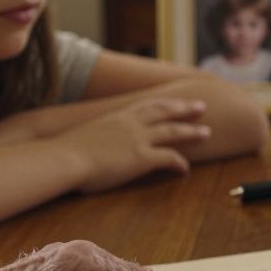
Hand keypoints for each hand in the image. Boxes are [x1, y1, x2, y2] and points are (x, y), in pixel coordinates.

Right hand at [55, 98, 210, 192]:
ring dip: (191, 132)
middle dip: (185, 109)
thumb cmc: (64, 152)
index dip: (165, 103)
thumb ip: (97, 137)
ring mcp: (137, 139)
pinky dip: (180, 163)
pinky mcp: (141, 158)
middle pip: (165, 112)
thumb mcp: (84, 137)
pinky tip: (185, 170)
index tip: (178, 101)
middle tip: (202, 107)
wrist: (62, 158)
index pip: (147, 105)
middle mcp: (131, 124)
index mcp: (117, 117)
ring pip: (173, 132)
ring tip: (207, 133)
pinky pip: (168, 158)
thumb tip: (96, 143)